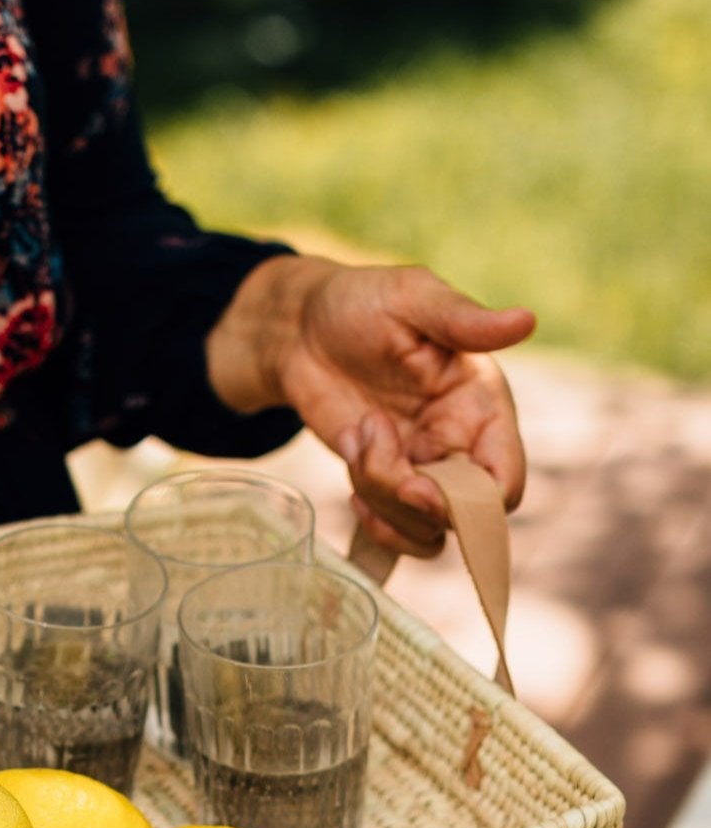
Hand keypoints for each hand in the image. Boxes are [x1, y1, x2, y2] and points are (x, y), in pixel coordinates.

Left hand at [207, 255, 535, 556]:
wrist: (300, 329)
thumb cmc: (361, 302)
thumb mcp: (411, 298)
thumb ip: (464, 320)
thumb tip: (526, 320)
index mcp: (480, 405)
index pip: (504, 482)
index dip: (472, 505)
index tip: (414, 486)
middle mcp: (460, 445)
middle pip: (457, 517)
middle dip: (408, 502)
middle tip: (368, 450)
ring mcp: (421, 469)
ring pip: (421, 529)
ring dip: (380, 499)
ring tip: (357, 433)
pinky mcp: (385, 482)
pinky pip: (392, 527)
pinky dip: (370, 516)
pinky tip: (351, 471)